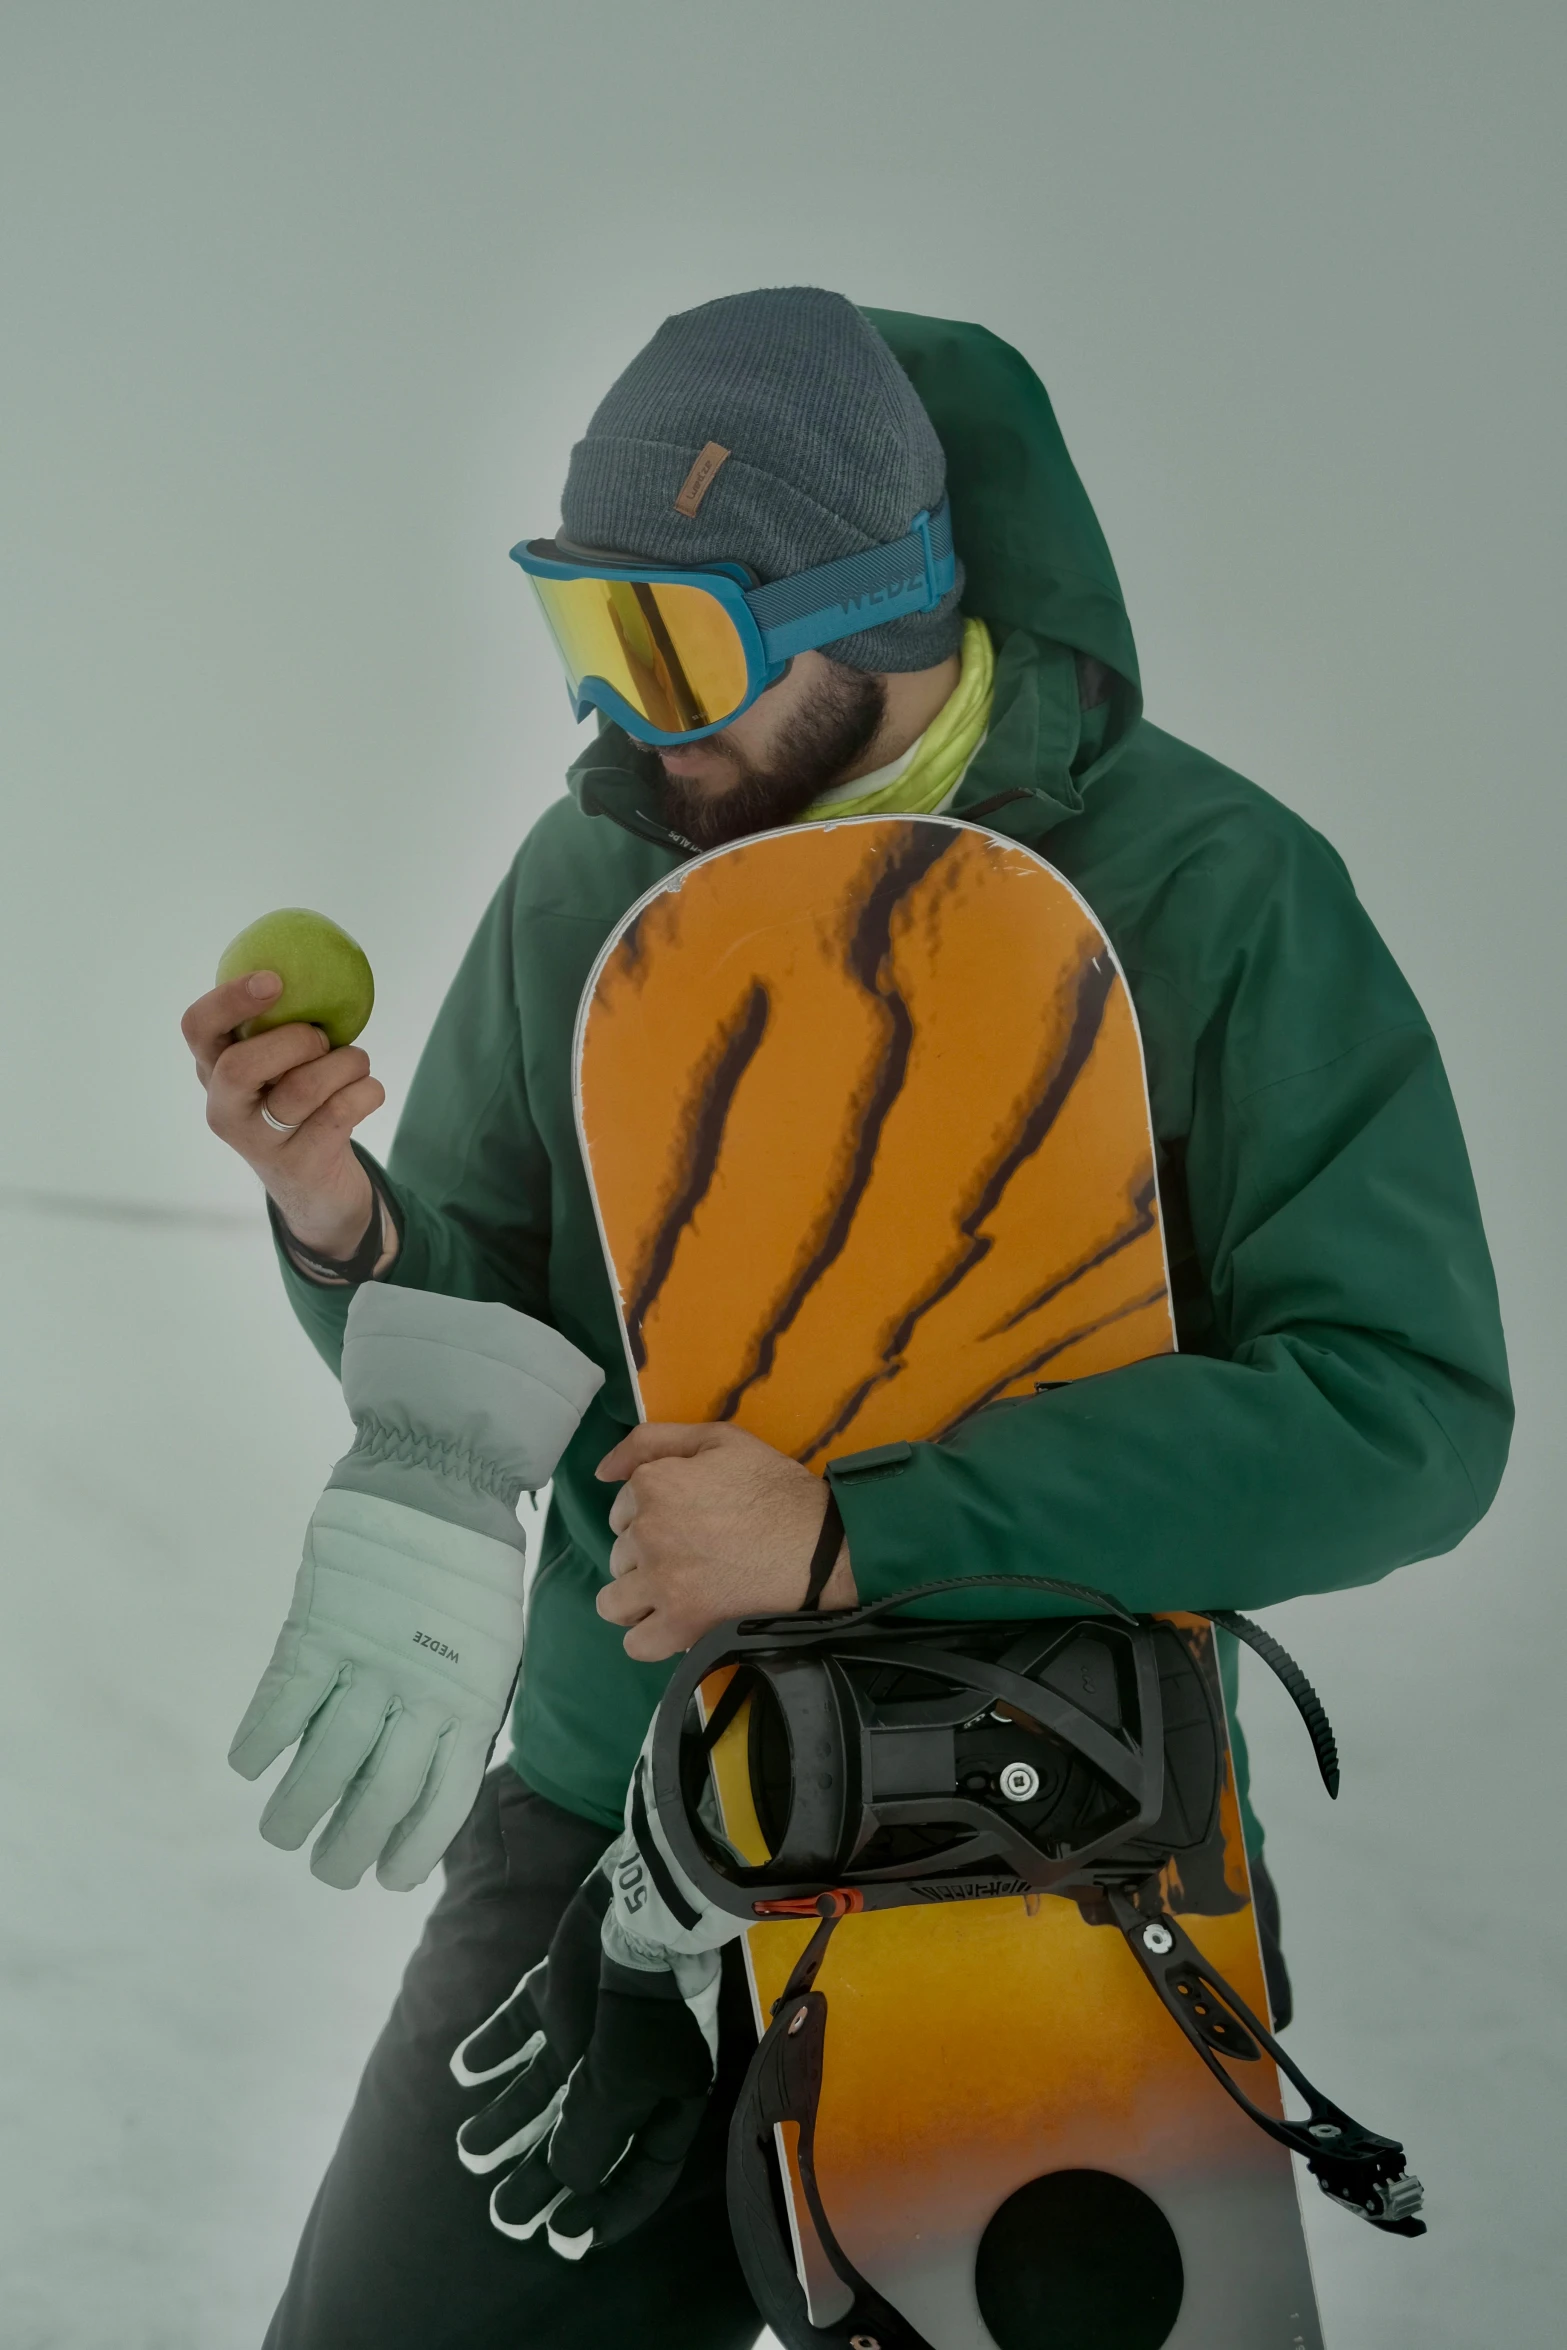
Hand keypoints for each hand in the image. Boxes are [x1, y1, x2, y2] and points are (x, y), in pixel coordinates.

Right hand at [180, 970, 395, 1264]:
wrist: (318, 1188)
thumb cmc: (299, 1104)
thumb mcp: (279, 1065)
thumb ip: (282, 1023)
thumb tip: (318, 961)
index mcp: (213, 1071)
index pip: (197, 1028)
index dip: (229, 999)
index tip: (273, 979)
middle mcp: (224, 1110)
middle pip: (240, 1066)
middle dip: (295, 1041)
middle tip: (322, 1038)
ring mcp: (258, 1142)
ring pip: (303, 1088)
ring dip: (346, 1063)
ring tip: (355, 1063)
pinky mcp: (300, 1164)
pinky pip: (341, 1111)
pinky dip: (367, 1090)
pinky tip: (368, 1090)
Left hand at [593, 1422, 855, 1660]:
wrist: (823, 1547)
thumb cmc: (774, 1488)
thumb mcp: (719, 1439)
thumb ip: (652, 1441)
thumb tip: (601, 1470)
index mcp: (652, 1485)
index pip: (621, 1508)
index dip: (650, 1513)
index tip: (685, 1520)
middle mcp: (646, 1534)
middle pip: (619, 1554)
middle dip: (646, 1554)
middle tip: (692, 1553)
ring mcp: (661, 1583)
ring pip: (615, 1602)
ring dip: (639, 1597)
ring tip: (677, 1591)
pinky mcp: (680, 1626)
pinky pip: (635, 1644)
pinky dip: (650, 1637)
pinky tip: (674, 1622)